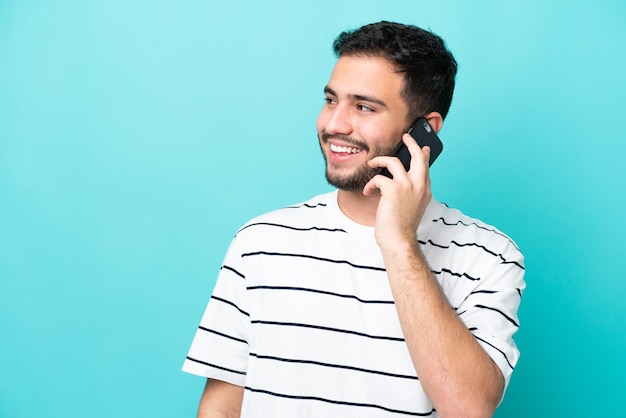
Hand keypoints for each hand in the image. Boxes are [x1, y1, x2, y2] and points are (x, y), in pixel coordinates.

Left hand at [363, 133, 431, 248]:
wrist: (398, 240)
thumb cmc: (401, 227)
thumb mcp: (412, 207)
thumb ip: (411, 191)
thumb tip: (405, 179)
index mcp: (425, 190)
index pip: (425, 167)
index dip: (423, 155)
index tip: (423, 148)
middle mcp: (419, 185)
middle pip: (418, 156)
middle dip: (412, 143)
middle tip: (406, 136)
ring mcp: (408, 186)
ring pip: (394, 161)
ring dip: (379, 161)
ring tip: (372, 164)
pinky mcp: (394, 189)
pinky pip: (378, 178)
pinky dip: (370, 184)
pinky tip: (367, 192)